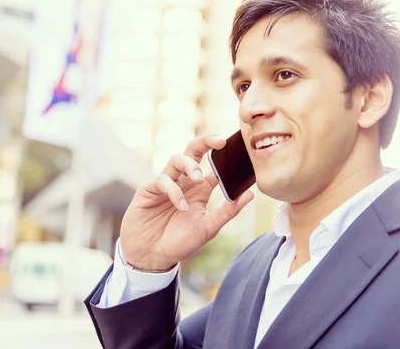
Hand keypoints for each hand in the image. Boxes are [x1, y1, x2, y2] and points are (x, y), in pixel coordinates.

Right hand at [120, 134, 254, 271]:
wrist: (153, 258)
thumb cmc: (179, 242)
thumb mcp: (209, 228)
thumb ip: (228, 211)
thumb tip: (251, 194)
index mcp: (199, 189)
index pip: (213, 166)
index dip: (224, 157)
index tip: (238, 150)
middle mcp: (183, 183)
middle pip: (192, 151)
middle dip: (205, 142)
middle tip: (219, 141)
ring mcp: (166, 185)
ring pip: (176, 160)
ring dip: (189, 166)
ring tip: (198, 179)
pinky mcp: (148, 190)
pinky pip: (162, 181)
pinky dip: (174, 191)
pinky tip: (181, 207)